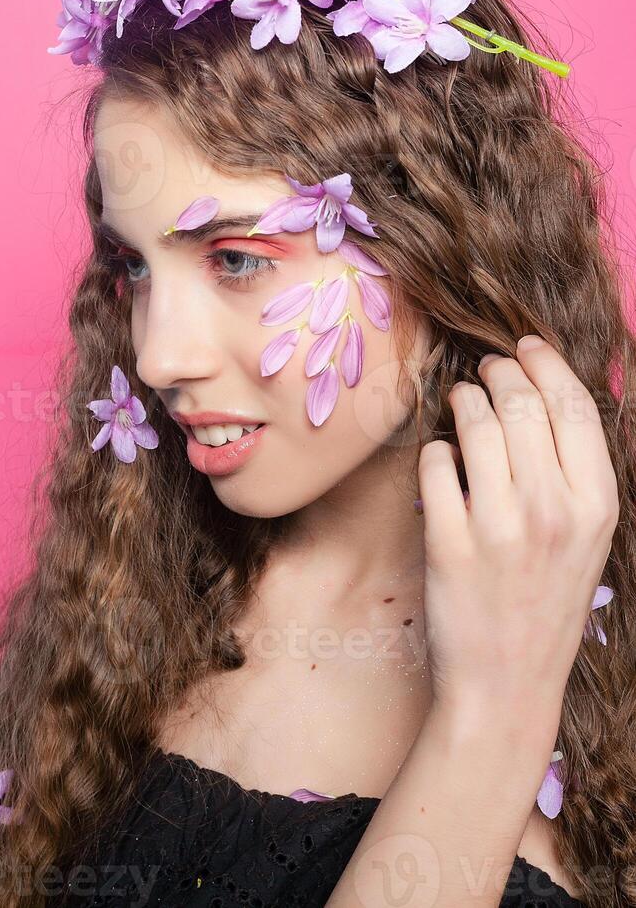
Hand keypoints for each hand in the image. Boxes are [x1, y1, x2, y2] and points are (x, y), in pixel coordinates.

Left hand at [418, 335, 618, 720]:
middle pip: (522, 403)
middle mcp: (553, 510)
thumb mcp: (588, 541)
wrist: (507, 684)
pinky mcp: (448, 543)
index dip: (545, 364)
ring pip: (476, 424)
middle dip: (499, 372)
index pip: (573, 405)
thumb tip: (549, 397)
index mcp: (596, 505)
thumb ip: (575, 474)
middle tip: (485, 370)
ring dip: (463, 402)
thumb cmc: (547, 604)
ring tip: (461, 403)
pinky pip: (435, 464)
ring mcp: (499, 527)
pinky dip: (435, 450)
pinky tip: (440, 456)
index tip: (525, 347)